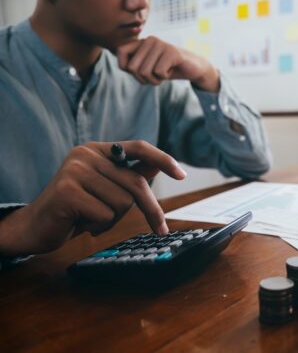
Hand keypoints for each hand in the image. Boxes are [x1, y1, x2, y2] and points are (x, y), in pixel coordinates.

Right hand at [0, 141, 185, 255]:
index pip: (138, 147)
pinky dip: (98, 226)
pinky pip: (105, 214)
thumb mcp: (106, 190)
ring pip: (123, 202)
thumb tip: (159, 166)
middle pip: (136, 183)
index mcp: (97, 150)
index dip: (163, 159)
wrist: (35, 226)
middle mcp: (86, 154)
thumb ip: (130, 176)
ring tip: (91, 218)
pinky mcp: (67, 191)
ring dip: (112, 219)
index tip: (182, 175)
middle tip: (161, 229)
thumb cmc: (76, 209)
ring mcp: (75, 170)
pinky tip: (80, 223)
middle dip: (151, 210)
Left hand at [116, 36, 219, 91]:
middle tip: (155, 76)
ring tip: (164, 73)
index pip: (120, 51)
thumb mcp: (147, 68)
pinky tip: (171, 70)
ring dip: (154, 80)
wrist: (193, 68)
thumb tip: (125, 67)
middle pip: (132, 68)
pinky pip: (159, 72)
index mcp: (142, 41)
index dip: (126, 67)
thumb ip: (134, 65)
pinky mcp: (171, 52)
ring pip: (145, 72)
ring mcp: (161, 44)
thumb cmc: (168, 69)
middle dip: (143, 79)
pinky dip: (165, 77)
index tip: (139, 72)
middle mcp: (150, 39)